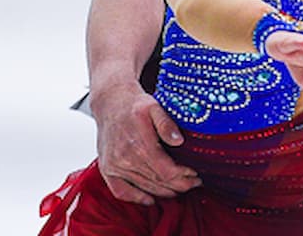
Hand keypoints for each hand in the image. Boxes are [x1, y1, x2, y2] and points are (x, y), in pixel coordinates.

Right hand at [90, 82, 200, 203]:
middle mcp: (125, 158)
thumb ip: (167, 124)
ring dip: (163, 192)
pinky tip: (150, 199)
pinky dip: (136, 198)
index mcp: (139, 143)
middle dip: (179, 185)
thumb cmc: (134, 105)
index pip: (166, 171)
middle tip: (193, 183)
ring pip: (143, 187)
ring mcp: (115, 165)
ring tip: (179, 189)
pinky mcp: (107, 169)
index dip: (183, 176)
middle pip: (157, 181)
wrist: (111, 103)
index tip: (195, 174)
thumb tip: (179, 141)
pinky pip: (121, 192)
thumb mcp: (155, 107)